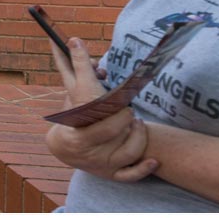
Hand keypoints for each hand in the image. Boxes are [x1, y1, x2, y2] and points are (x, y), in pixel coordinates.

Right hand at [45, 37, 157, 181]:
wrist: (64, 150)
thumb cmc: (73, 117)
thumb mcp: (71, 95)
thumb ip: (77, 71)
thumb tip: (75, 42)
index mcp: (74, 130)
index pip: (91, 112)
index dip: (107, 103)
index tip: (112, 89)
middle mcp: (86, 149)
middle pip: (111, 130)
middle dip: (123, 117)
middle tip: (128, 110)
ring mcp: (100, 163)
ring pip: (126, 151)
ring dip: (136, 137)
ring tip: (138, 125)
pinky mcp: (111, 173)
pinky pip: (129, 175)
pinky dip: (142, 168)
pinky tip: (154, 160)